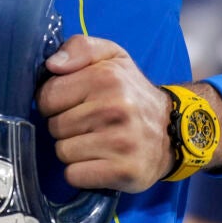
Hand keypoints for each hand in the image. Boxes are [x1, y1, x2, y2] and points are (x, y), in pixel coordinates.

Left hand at [37, 35, 173, 192]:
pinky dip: (81, 172)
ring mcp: (122, 143)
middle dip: (66, 127)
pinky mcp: (125, 172)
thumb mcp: (112, 57)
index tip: (73, 103)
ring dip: (73, 150)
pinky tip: (99, 162)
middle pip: (54, 126)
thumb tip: (53, 65)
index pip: (46, 97)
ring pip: (63, 152)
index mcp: (107, 78)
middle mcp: (116, 109)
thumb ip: (80, 47)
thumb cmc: (132, 92)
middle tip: (90, 124)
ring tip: (97, 141)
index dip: (54, 102)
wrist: (175, 131)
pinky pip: (75, 175)